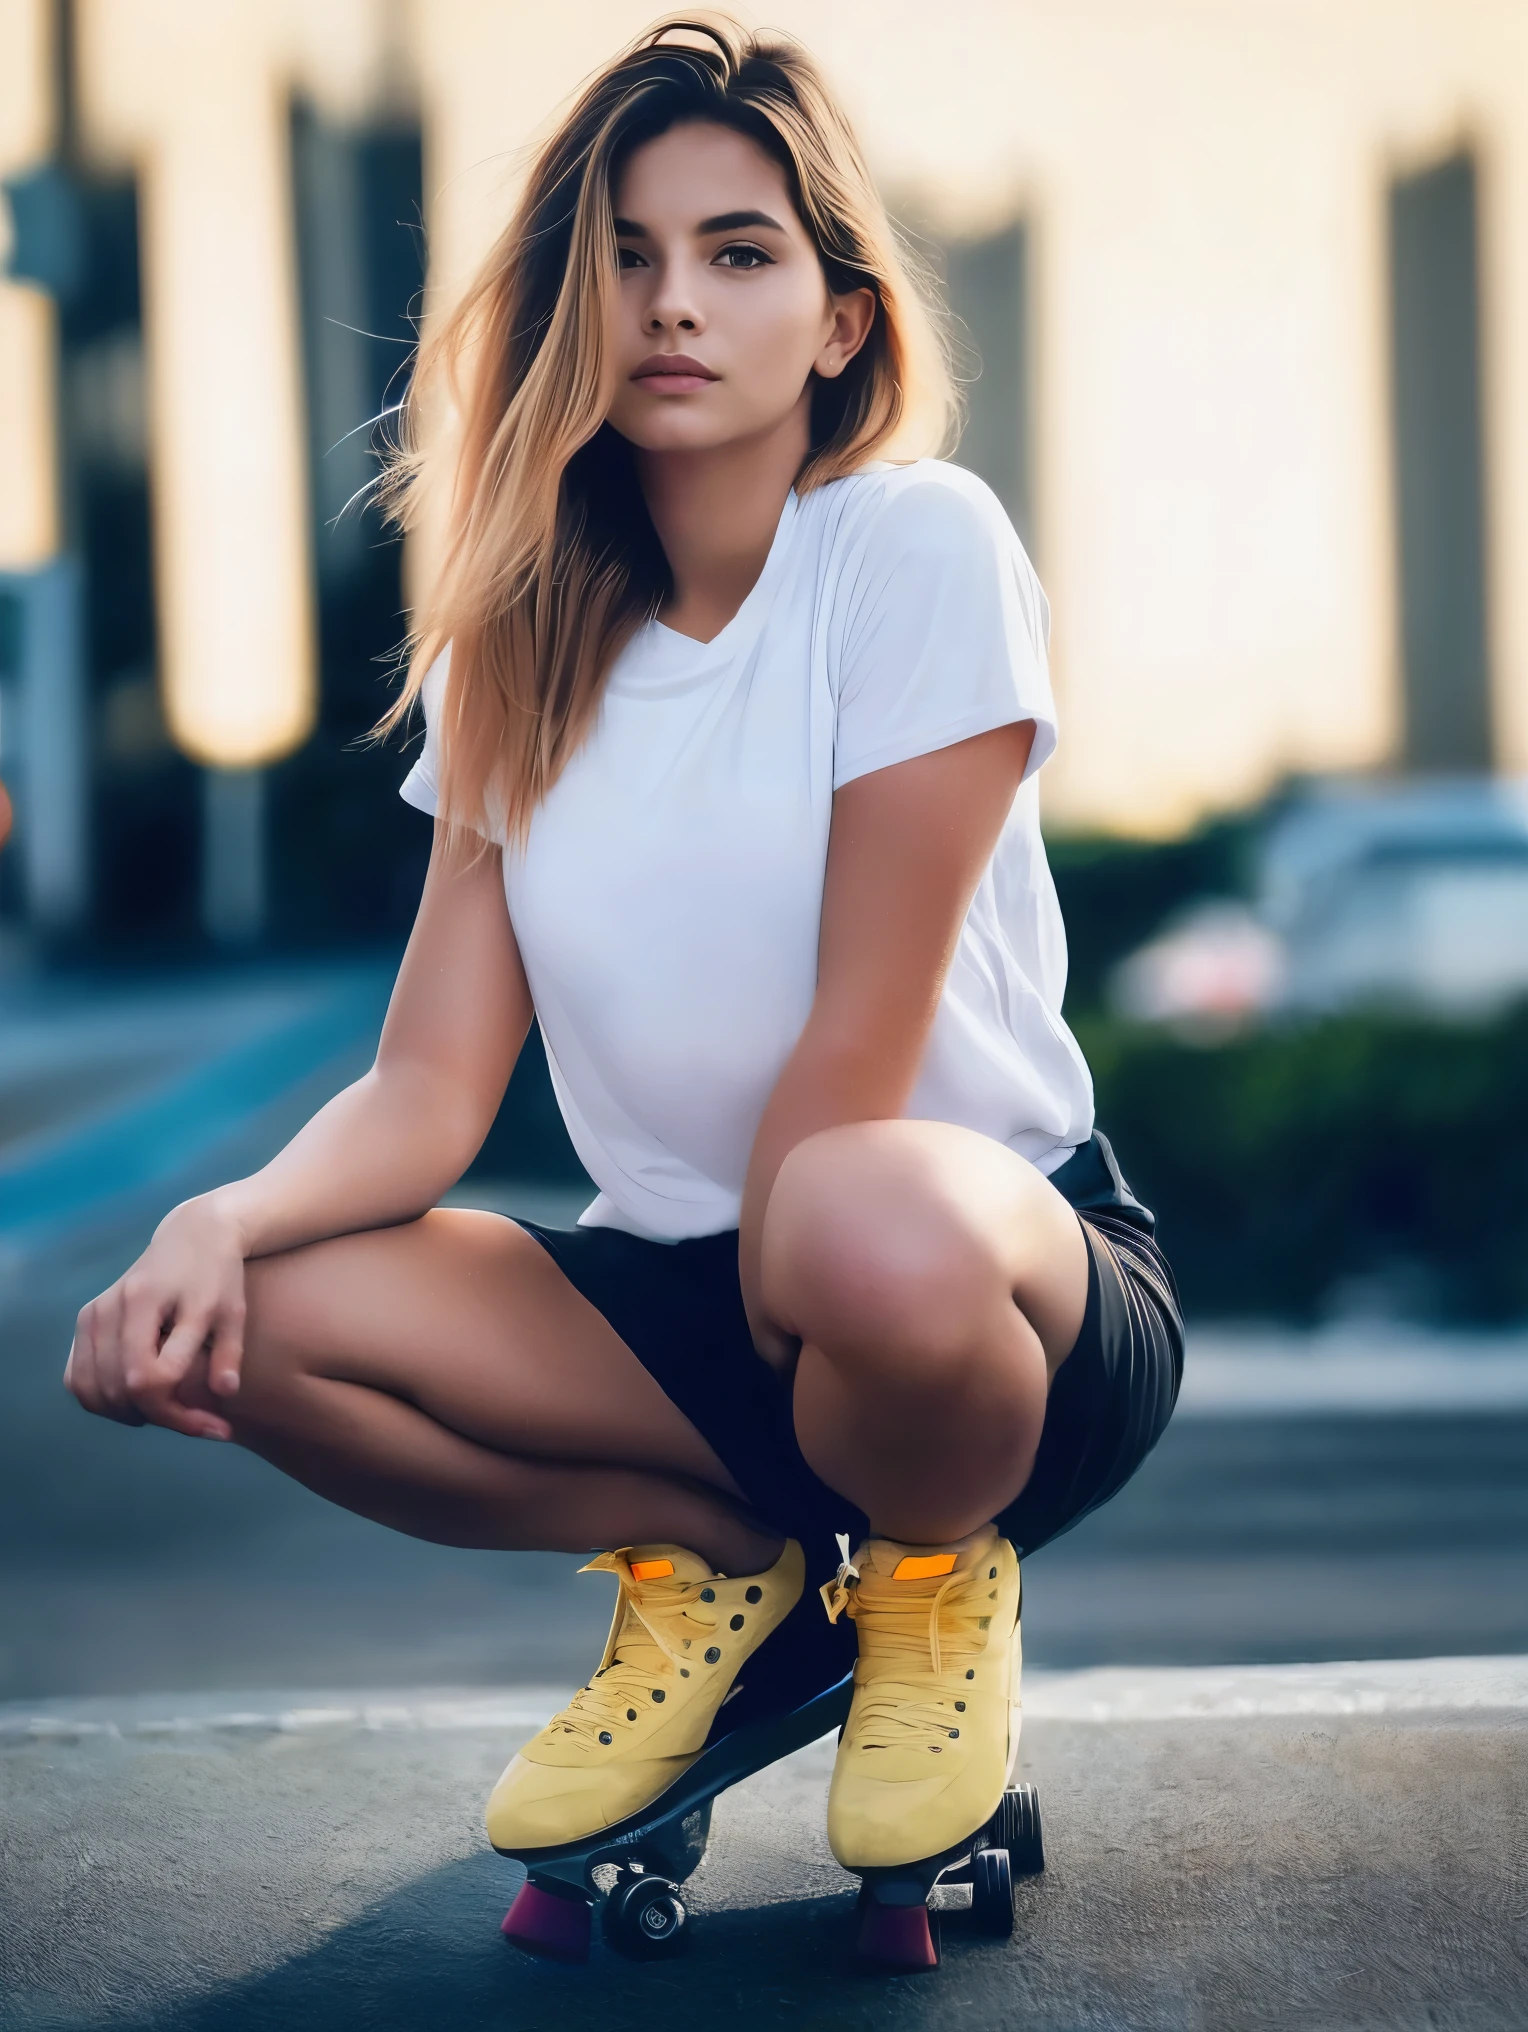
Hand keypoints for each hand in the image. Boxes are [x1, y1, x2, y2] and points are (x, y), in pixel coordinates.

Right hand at [64, 1196, 249, 1440]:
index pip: (149, 1380)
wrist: (192, 1236)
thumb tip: (226, 1393)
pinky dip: (104, 1401)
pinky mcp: (85, 1321)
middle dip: (163, 1418)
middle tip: (201, 1420)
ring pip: (92, 1392)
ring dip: (132, 1414)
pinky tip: (140, 1400)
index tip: (220, 1427)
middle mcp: (112, 1307)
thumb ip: (229, 1352)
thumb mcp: (232, 1311)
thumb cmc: (219, 1277)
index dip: (182, 1415)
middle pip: (120, 1392)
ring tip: (173, 1408)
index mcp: (148, 1300)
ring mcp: (93, 1314)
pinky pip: (77, 1380)